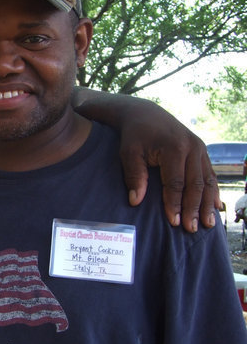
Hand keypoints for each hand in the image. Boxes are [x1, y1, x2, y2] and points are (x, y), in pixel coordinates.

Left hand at [73, 87, 220, 231]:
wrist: (145, 114)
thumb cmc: (134, 135)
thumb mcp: (129, 152)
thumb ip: (134, 175)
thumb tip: (135, 201)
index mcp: (174, 148)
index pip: (176, 183)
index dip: (174, 204)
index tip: (173, 222)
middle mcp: (192, 148)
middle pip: (195, 185)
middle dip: (193, 209)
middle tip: (191, 229)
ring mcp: (200, 149)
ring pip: (207, 181)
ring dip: (208, 204)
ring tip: (208, 224)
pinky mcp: (202, 151)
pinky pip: (210, 175)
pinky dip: (213, 192)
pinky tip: (215, 208)